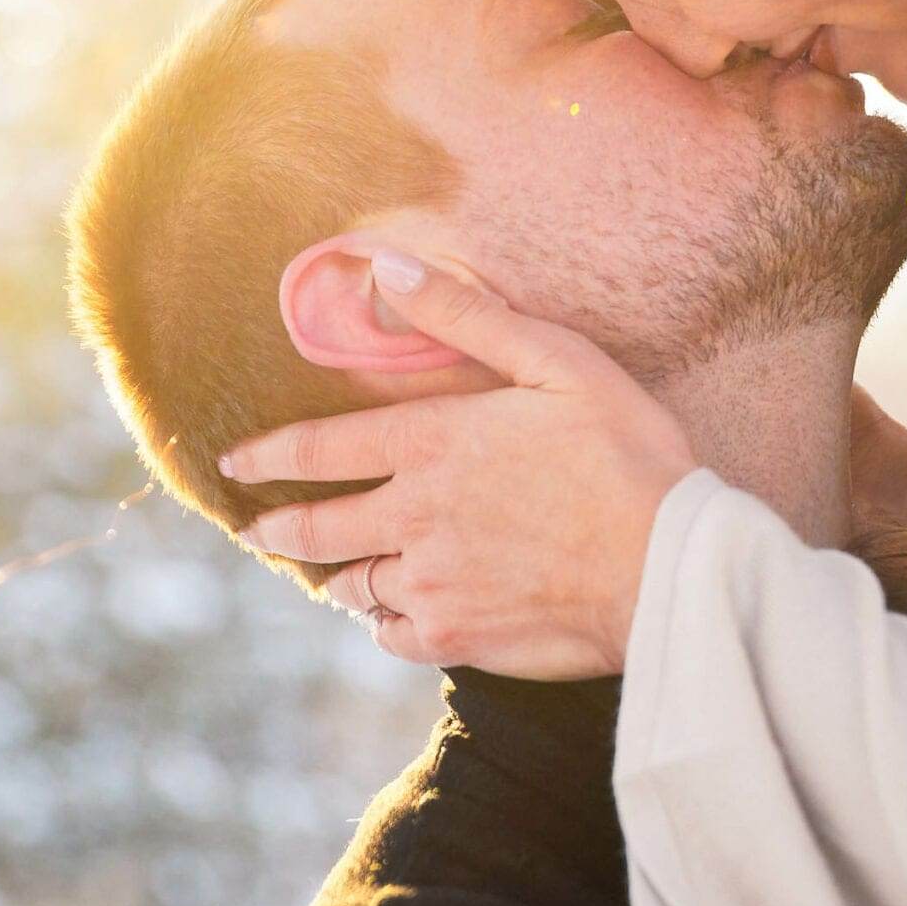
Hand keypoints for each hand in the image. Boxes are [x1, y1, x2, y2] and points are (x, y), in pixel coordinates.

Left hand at [221, 257, 696, 676]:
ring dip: (339, 574)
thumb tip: (387, 266)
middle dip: (281, 525)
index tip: (237, 464)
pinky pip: (392, 637)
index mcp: (432, 443)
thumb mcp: (557, 359)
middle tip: (257, 530)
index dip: (271, 455)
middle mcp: (414, 516)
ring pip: (355, 584)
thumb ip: (467, 316)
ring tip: (334, 574)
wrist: (669, 565)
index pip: (323, 447)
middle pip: (320, 526)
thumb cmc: (627, 452)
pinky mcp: (459, 638)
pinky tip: (392, 618)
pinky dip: (382, 625)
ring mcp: (432, 583)